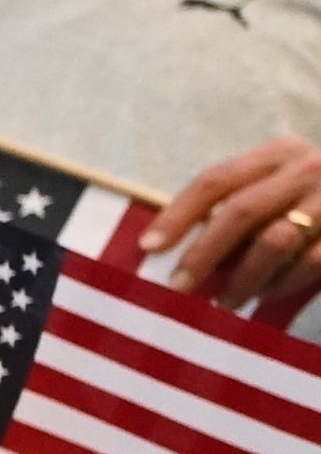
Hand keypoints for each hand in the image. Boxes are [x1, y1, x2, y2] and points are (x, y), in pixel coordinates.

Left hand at [149, 133, 320, 311]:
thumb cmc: (307, 201)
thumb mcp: (274, 189)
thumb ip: (234, 209)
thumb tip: (171, 250)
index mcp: (277, 153)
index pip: (214, 180)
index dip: (177, 214)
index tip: (148, 247)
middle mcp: (306, 168)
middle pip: (240, 211)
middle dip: (204, 253)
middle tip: (180, 287)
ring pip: (274, 241)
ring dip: (242, 277)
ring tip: (224, 300)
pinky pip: (307, 263)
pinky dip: (280, 284)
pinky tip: (264, 295)